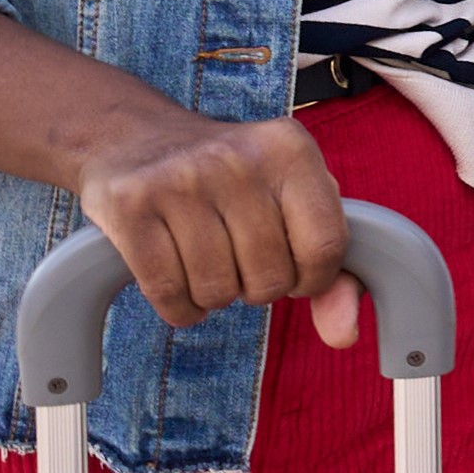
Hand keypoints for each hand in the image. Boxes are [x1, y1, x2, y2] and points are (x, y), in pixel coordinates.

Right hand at [71, 101, 358, 346]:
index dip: (312, 279)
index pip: (326, 246)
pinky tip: (178, 282)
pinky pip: (168, 294)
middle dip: (258, 287)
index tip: (293, 271)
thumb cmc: (231, 181)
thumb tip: (344, 335)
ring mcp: (179, 180)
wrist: (133, 137)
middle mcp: (237, 159)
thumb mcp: (292, 197)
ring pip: (217, 291)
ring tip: (207, 263)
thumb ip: (332, 264)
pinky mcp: (129, 207)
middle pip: (270, 277)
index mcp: (290, 149)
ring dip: (215, 297)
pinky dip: (179, 308)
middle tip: (239, 260)